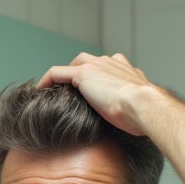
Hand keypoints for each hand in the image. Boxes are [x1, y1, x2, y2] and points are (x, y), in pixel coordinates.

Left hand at [37, 53, 161, 135]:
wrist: (144, 105)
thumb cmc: (144, 113)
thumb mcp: (138, 108)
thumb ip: (131, 108)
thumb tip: (131, 122)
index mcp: (125, 69)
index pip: (106, 66)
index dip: (94, 77)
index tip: (88, 91)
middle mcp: (111, 62)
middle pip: (88, 61)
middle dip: (77, 72)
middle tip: (68, 90)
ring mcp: (97, 66)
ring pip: (72, 65)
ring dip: (63, 75)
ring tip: (53, 89)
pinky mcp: (83, 73)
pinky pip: (57, 72)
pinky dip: (47, 79)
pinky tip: (40, 90)